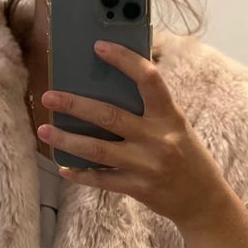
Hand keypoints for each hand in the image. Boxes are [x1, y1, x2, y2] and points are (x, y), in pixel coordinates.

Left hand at [38, 39, 235, 228]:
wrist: (202, 199)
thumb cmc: (186, 156)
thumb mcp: (175, 127)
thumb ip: (149, 112)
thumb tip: (106, 94)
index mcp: (169, 116)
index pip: (148, 79)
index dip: (124, 60)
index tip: (98, 47)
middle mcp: (157, 138)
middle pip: (109, 116)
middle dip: (75, 105)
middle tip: (49, 96)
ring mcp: (145, 165)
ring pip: (97, 150)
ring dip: (67, 139)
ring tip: (45, 130)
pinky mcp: (136, 188)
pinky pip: (101, 180)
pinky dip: (81, 174)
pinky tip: (64, 168)